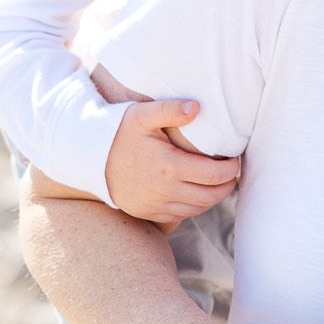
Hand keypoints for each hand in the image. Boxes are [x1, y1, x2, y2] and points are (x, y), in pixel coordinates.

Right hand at [105, 98, 239, 222]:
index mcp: (169, 166)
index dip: (231, 169)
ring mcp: (156, 205)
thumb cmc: (118, 132)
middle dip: (227, 185)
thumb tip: (197, 107)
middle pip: (211, 196)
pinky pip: (181, 215)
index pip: (215, 175)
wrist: (89, 158)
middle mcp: (165, 191)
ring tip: (219, 182)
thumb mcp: (142, 115)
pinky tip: (198, 192)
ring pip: (198, 209)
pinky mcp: (148, 213)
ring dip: (213, 197)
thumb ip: (170, 110)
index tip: (234, 159)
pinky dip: (195, 206)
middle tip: (232, 172)